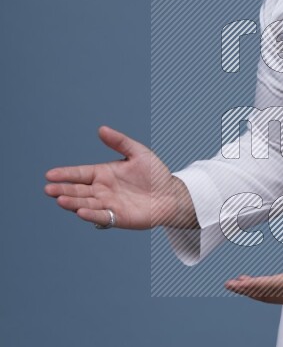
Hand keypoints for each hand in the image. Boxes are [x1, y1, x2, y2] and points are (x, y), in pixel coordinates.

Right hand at [44, 125, 196, 229]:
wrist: (170, 194)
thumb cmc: (155, 174)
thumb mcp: (138, 152)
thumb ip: (120, 141)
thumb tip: (101, 129)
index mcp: (103, 173)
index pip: (79, 173)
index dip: (65, 174)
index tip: (50, 174)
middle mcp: (102, 190)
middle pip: (78, 190)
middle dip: (63, 190)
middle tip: (49, 189)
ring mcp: (108, 204)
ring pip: (85, 203)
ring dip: (72, 203)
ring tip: (60, 200)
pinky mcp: (118, 218)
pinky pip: (102, 216)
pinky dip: (91, 214)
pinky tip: (81, 212)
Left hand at [224, 230, 282, 307]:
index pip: (271, 286)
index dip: (250, 285)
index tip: (232, 284)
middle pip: (271, 295)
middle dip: (250, 290)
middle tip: (231, 285)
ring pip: (279, 297)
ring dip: (261, 291)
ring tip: (246, 284)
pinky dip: (275, 292)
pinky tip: (273, 286)